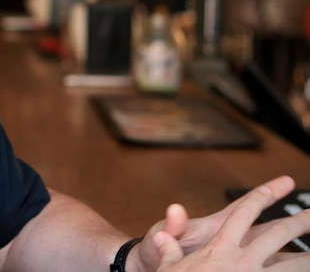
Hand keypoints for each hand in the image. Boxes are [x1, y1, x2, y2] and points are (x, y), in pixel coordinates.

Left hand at [134, 176, 309, 270]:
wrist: (149, 270)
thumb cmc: (154, 254)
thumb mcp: (160, 239)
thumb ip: (172, 227)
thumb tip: (176, 209)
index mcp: (214, 230)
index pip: (243, 208)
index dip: (264, 194)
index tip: (286, 181)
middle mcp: (229, 243)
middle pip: (268, 229)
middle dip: (292, 220)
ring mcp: (234, 260)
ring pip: (271, 252)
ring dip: (294, 250)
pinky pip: (263, 270)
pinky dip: (279, 269)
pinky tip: (298, 269)